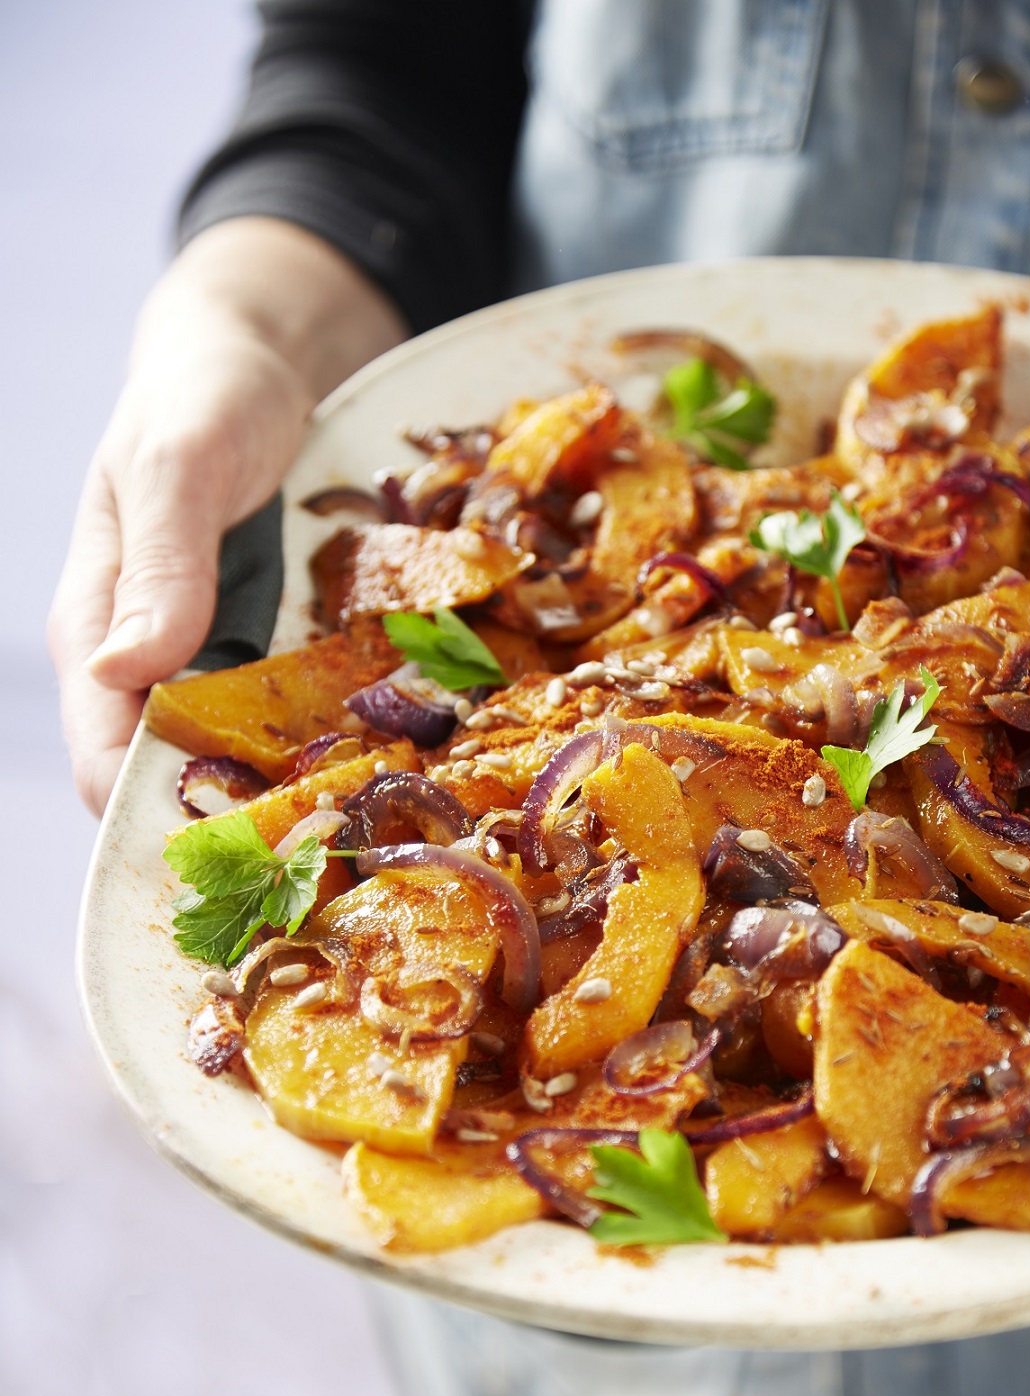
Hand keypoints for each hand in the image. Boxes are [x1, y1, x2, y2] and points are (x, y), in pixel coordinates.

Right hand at [48, 219, 406, 813]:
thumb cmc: (201, 399)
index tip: (244, 849)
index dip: (158, 816)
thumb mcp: (179, 464)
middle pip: (173, 778)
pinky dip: (320, 737)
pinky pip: (283, 713)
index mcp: (98, 630)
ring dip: (288, 789)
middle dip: (239, 820)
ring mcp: (208, 658)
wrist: (253, 360)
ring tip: (367, 814)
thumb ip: (158, 564)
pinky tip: (380, 754)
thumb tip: (129, 670)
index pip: (104, 759)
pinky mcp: (260, 646)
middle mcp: (149, 661)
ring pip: (233, 757)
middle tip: (328, 845)